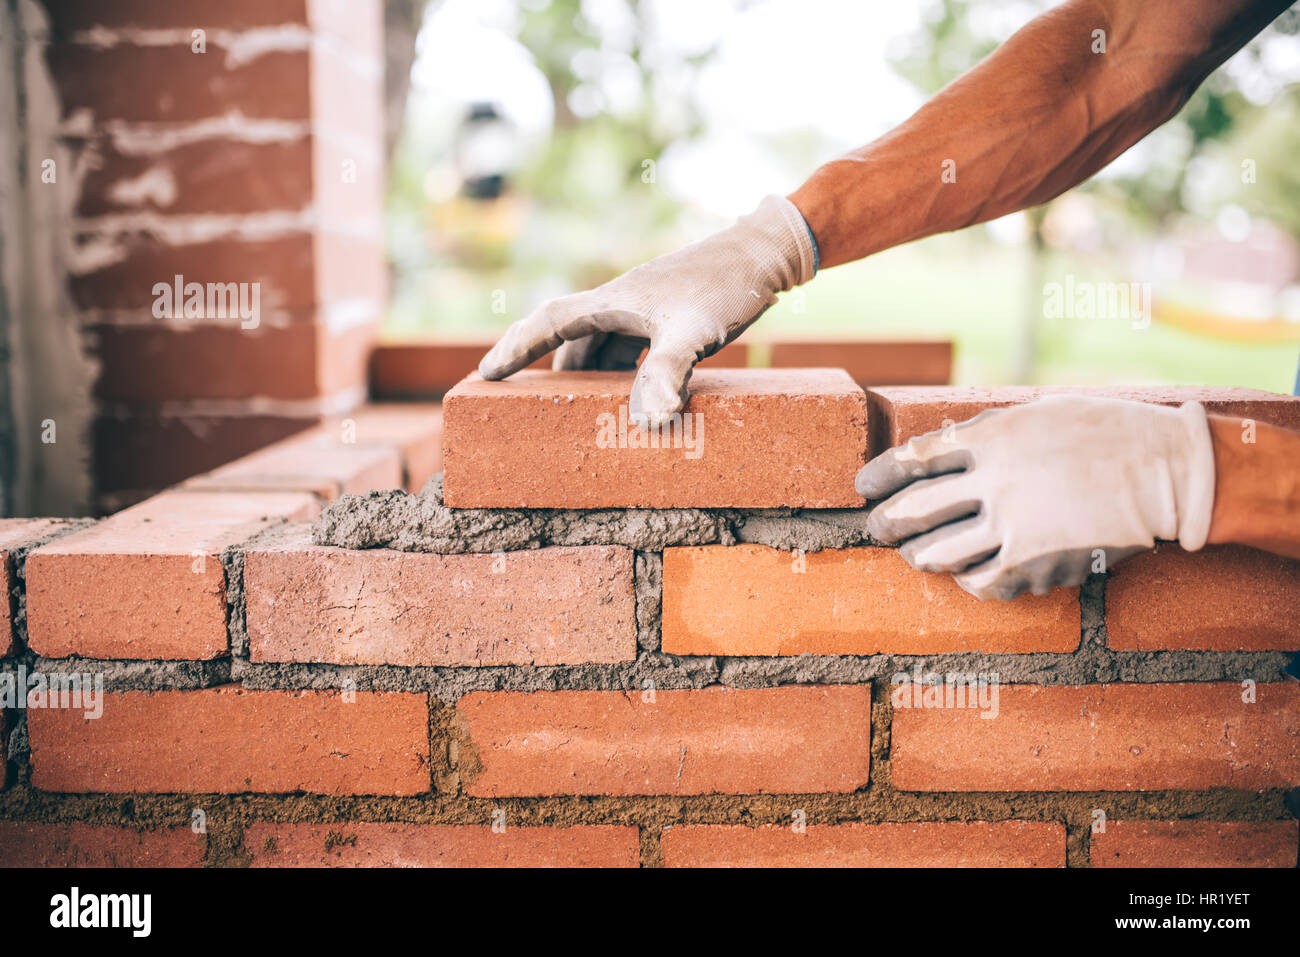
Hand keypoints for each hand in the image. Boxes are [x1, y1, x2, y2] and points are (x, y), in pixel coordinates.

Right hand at [478, 195, 815, 426]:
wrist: (766, 253)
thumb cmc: (727, 287)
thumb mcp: (696, 332)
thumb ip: (668, 372)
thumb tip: (650, 419)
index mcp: (614, 301)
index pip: (548, 322)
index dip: (515, 348)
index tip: (485, 374)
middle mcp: (621, 301)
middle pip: (569, 336)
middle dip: (545, 369)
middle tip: (524, 405)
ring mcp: (644, 307)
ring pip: (599, 343)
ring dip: (585, 373)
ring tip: (576, 410)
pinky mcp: (667, 313)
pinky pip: (627, 345)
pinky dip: (619, 370)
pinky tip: (631, 393)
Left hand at [857, 396, 1216, 599]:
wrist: (1168, 473)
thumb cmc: (1105, 433)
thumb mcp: (1038, 413)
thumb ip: (987, 433)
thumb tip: (940, 450)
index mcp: (992, 438)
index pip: (913, 458)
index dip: (881, 475)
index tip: (863, 487)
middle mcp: (994, 482)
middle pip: (914, 510)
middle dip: (884, 523)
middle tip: (875, 528)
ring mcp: (1013, 526)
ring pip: (937, 554)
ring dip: (918, 556)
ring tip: (914, 555)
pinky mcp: (1035, 564)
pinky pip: (980, 582)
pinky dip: (966, 580)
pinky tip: (966, 575)